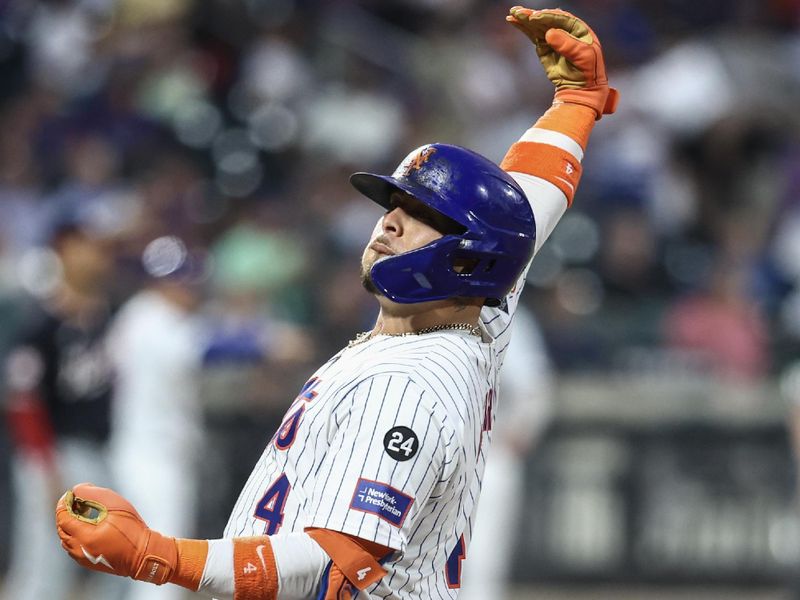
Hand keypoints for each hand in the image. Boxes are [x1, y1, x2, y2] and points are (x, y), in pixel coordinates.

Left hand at [55, 483, 177, 584]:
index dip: (64, 503)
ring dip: (71, 524)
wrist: (143, 554)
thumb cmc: (132, 528)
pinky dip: (76, 534)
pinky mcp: (87, 562)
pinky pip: (73, 546)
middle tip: (79, 501)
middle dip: (67, 512)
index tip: (72, 493)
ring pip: (66, 538)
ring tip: (85, 512)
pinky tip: (90, 526)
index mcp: (84, 536)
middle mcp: (78, 550)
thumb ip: (92, 494)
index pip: (62, 517)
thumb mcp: (115, 504)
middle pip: (62, 528)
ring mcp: (82, 558)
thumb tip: (76, 490)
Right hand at [507, 7, 618, 118]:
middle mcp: (565, 30)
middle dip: (533, 16)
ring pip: (538, 26)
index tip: (535, 17)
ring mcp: (554, 38)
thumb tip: (549, 33)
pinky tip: (514, 21)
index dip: (548, 16)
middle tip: (519, 12)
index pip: (562, 18)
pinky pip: (533, 35)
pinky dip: (523, 29)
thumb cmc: (588, 71)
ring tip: (513, 14)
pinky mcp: (544, 47)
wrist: (581, 88)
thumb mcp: (583, 57)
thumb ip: (567, 45)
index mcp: (579, 29)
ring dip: (525, 20)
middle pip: (547, 20)